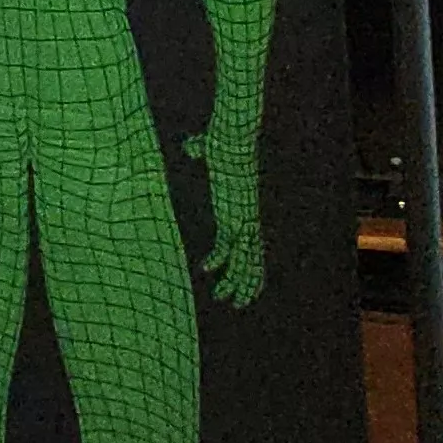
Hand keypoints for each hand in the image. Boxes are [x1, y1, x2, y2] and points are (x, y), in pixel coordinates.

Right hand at [186, 115, 264, 305]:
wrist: (232, 140)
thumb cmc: (224, 142)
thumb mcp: (212, 152)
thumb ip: (201, 151)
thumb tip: (191, 146)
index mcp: (244, 210)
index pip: (248, 243)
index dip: (247, 263)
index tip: (238, 277)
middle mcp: (246, 218)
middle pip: (251, 258)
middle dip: (247, 282)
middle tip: (241, 302)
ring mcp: (242, 218)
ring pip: (245, 259)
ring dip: (239, 282)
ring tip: (234, 302)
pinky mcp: (234, 214)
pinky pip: (229, 246)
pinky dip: (219, 261)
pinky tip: (206, 270)